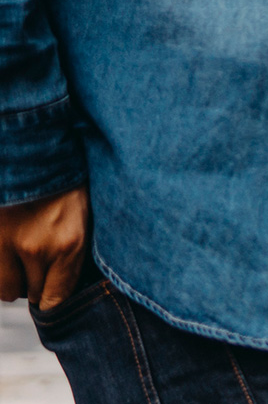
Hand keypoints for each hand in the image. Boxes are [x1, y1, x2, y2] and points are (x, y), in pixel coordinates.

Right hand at [0, 187, 87, 310]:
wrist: (30, 147)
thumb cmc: (62, 179)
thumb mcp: (82, 215)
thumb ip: (73, 251)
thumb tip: (63, 284)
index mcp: (69, 243)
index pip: (56, 299)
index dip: (51, 298)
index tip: (49, 292)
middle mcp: (36, 248)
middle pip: (27, 293)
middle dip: (31, 284)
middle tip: (34, 266)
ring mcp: (4, 242)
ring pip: (3, 288)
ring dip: (10, 278)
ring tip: (16, 258)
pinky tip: (6, 251)